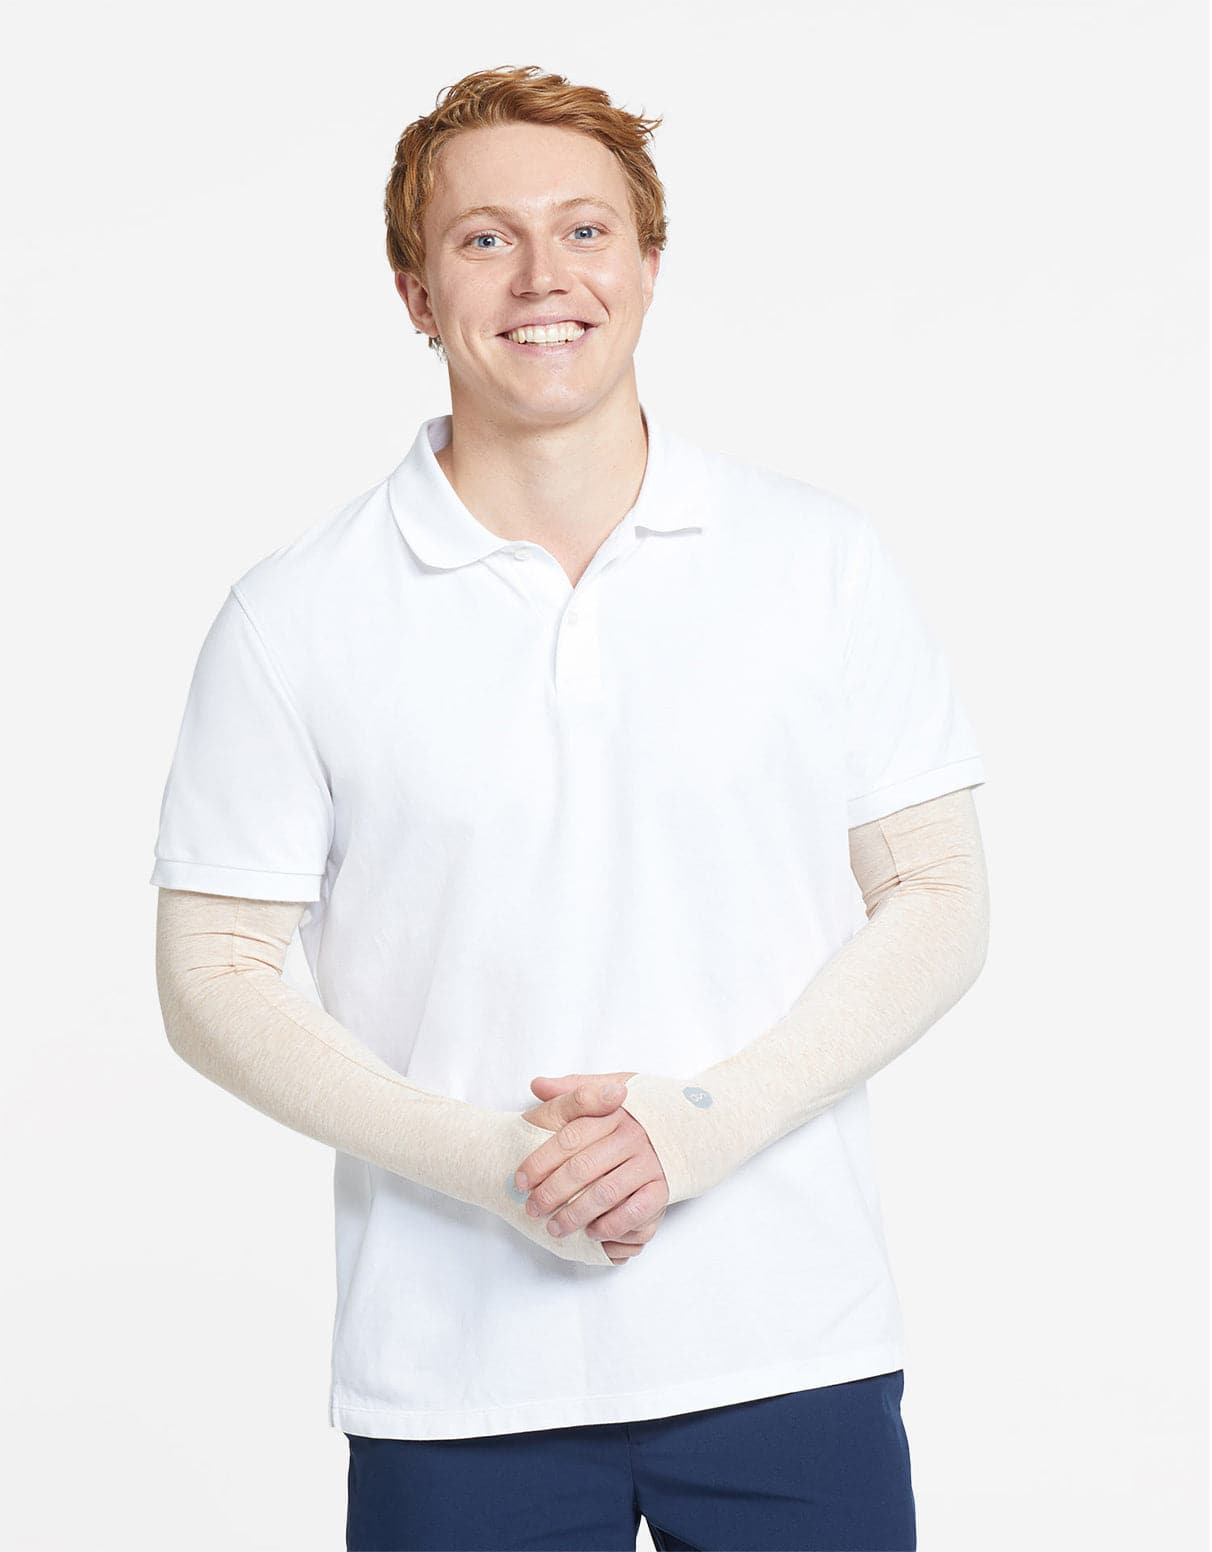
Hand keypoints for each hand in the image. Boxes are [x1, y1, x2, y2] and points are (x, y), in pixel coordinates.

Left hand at [519, 1072, 668, 1263]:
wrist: (694, 1120)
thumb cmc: (641, 1109)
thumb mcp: (610, 1086)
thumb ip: (574, 1090)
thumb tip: (536, 1086)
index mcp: (613, 1111)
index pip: (569, 1138)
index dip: (540, 1161)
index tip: (520, 1180)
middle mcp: (632, 1135)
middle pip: (583, 1168)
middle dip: (551, 1193)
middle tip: (532, 1209)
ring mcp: (650, 1162)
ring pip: (605, 1193)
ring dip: (576, 1215)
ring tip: (555, 1227)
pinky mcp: (664, 1186)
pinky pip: (636, 1211)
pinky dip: (612, 1225)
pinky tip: (593, 1232)